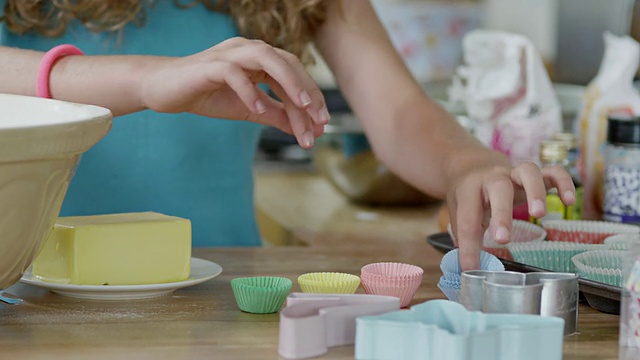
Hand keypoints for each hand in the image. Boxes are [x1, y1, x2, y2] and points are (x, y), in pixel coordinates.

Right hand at [139, 37, 328, 147]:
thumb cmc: (207, 95)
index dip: (312, 97)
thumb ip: (275, 115)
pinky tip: (258, 111)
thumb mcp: (248, 110)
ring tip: (301, 108)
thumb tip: (303, 129)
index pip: (294, 73)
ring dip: (288, 82)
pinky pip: (233, 72)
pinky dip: (249, 91)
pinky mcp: (209, 65)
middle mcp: (248, 50)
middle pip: (287, 63)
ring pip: (267, 58)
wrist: (165, 90)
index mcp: (260, 59)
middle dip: (307, 91)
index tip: (323, 125)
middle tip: (319, 120)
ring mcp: (229, 54)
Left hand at [447, 161, 575, 270]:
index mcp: (469, 190)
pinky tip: (569, 201)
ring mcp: (515, 173)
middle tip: (502, 239)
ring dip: (536, 192)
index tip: (471, 268)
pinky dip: (564, 183)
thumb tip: (469, 270)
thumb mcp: (458, 213)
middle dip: (502, 214)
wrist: (473, 166)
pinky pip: (554, 172)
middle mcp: (493, 178)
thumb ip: (464, 238)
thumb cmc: (468, 196)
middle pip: (499, 188)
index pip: (468, 220)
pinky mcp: (536, 174)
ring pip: (528, 172)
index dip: (469, 248)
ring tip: (539, 214)